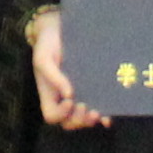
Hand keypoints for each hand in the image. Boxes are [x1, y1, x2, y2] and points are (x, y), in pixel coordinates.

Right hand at [29, 9, 105, 134]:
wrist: (59, 31)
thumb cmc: (48, 45)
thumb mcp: (44, 58)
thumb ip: (54, 76)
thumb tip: (69, 94)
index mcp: (49, 94)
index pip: (52, 115)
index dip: (61, 114)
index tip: (69, 100)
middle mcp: (63, 99)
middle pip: (69, 122)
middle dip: (78, 120)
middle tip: (85, 107)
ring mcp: (78, 96)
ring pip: (83, 119)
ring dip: (89, 120)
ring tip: (97, 113)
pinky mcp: (91, 90)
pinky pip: (98, 109)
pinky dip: (104, 116)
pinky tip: (108, 118)